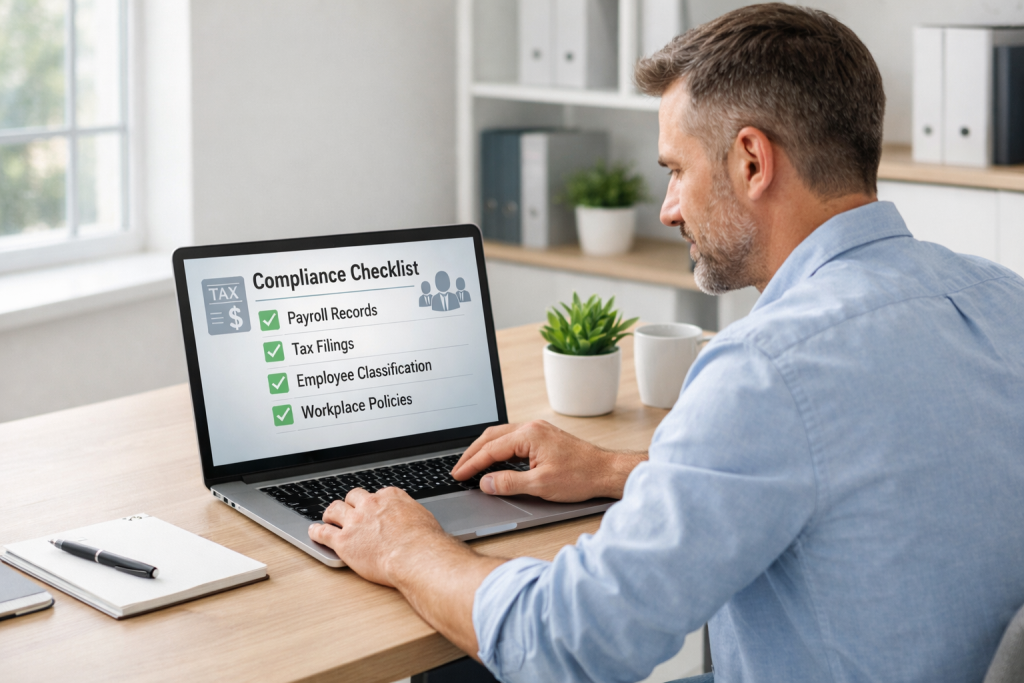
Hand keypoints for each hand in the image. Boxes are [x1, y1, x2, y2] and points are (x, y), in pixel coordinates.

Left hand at [308, 487, 449, 586]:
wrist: (416, 556)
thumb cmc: (425, 542)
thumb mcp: (424, 519)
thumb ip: (412, 516)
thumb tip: (415, 522)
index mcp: (390, 497)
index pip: (377, 494)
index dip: (373, 504)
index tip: (373, 510)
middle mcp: (370, 505)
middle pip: (353, 497)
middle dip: (351, 504)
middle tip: (349, 512)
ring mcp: (355, 522)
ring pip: (334, 510)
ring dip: (331, 514)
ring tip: (329, 519)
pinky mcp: (343, 541)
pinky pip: (323, 532)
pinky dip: (316, 531)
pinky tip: (313, 531)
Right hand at [451, 420, 645, 501]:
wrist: (606, 471)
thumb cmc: (581, 476)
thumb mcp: (541, 484)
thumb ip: (509, 483)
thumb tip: (486, 483)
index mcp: (529, 435)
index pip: (491, 449)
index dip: (472, 464)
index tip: (458, 475)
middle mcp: (532, 427)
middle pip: (491, 437)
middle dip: (472, 453)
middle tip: (458, 469)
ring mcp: (538, 430)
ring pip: (501, 436)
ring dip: (485, 450)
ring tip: (471, 465)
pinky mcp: (544, 437)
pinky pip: (513, 439)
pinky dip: (498, 449)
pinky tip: (495, 460)